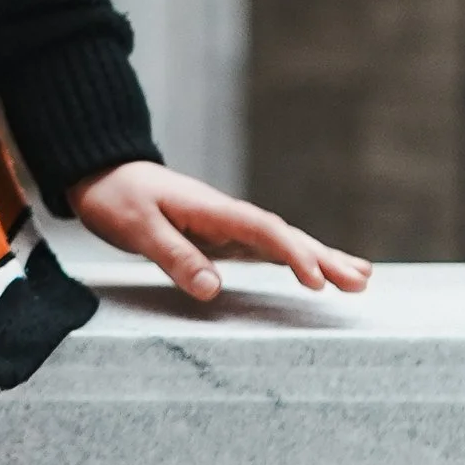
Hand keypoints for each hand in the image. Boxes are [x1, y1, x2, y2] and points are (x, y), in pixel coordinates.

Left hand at [69, 161, 370, 307]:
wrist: (104, 174)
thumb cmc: (118, 199)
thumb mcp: (138, 228)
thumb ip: (174, 256)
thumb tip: (212, 290)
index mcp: (213, 210)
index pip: (263, 231)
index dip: (293, 255)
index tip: (317, 280)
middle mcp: (228, 216)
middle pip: (285, 236)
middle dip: (324, 258)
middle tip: (360, 281)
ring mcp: (229, 226)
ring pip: (283, 242)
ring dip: (320, 259)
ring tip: (360, 279)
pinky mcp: (223, 237)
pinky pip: (268, 249)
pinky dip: (297, 260)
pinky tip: (320, 273)